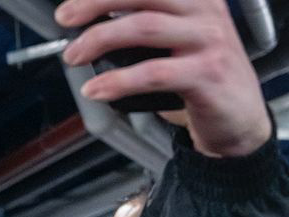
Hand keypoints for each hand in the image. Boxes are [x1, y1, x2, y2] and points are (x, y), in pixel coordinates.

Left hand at [56, 0, 271, 156]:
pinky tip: (96, 89)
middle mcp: (204, 11)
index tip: (73, 3)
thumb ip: (142, 28)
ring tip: (74, 56)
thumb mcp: (175, 42)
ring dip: (99, 39)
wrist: (238, 118)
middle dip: (95, 3)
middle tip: (65, 19)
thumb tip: (88, 27)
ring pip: (144, 26)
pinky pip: (154, 72)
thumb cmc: (199, 77)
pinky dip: (118, 81)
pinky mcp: (207, 73)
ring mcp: (208, 40)